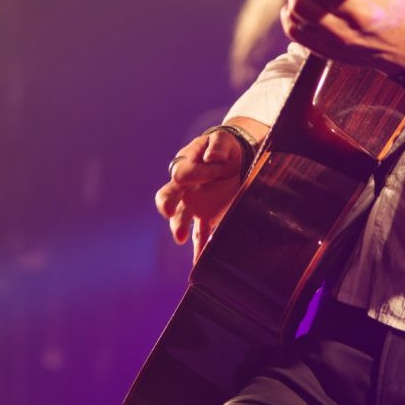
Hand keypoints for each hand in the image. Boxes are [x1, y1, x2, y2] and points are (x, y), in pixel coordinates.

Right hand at [156, 126, 257, 255]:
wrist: (236, 160)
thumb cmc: (224, 148)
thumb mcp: (223, 140)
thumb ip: (217, 146)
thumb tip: (212, 158)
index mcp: (185, 166)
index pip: (182, 173)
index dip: (198, 172)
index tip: (217, 166)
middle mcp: (184, 189)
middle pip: (168, 197)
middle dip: (167, 204)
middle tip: (169, 212)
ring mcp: (194, 205)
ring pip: (181, 217)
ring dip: (179, 226)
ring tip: (180, 237)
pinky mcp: (207, 217)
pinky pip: (200, 235)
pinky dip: (199, 249)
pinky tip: (199, 263)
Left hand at [279, 0, 404, 72]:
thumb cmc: (400, 9)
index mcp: (363, 10)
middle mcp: (345, 31)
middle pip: (301, 2)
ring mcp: (333, 45)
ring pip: (293, 17)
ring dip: (297, 0)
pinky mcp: (326, 53)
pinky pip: (294, 33)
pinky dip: (292, 18)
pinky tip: (304, 10)